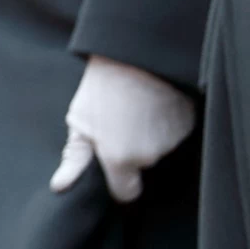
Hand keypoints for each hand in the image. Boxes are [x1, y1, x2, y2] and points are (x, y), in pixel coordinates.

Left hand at [52, 55, 195, 202]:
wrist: (137, 55)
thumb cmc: (103, 88)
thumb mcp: (80, 122)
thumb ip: (74, 159)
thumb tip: (60, 187)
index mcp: (120, 160)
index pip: (126, 193)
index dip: (119, 182)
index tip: (114, 168)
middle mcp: (150, 156)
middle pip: (142, 168)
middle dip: (132, 153)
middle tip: (120, 125)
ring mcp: (173, 141)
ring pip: (160, 150)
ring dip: (150, 137)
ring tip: (136, 111)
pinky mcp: (190, 125)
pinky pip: (175, 134)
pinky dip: (166, 125)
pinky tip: (153, 106)